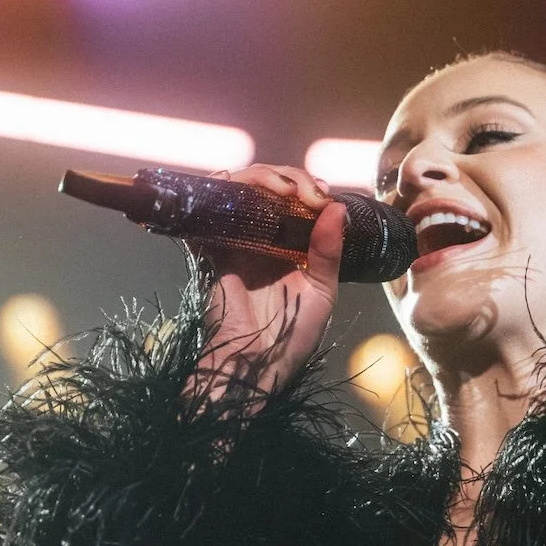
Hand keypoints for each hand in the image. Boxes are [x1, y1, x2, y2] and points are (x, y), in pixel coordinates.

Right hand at [187, 165, 345, 401]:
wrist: (255, 368)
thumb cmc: (291, 339)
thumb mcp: (322, 294)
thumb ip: (328, 253)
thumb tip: (337, 208)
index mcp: (291, 246)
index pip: (296, 200)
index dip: (307, 186)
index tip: (322, 194)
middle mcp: (263, 238)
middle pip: (267, 187)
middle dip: (287, 177)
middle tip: (306, 192)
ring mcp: (236, 242)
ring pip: (239, 190)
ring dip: (259, 177)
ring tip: (282, 189)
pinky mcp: (212, 251)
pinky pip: (208, 213)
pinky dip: (216, 191)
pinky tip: (235, 186)